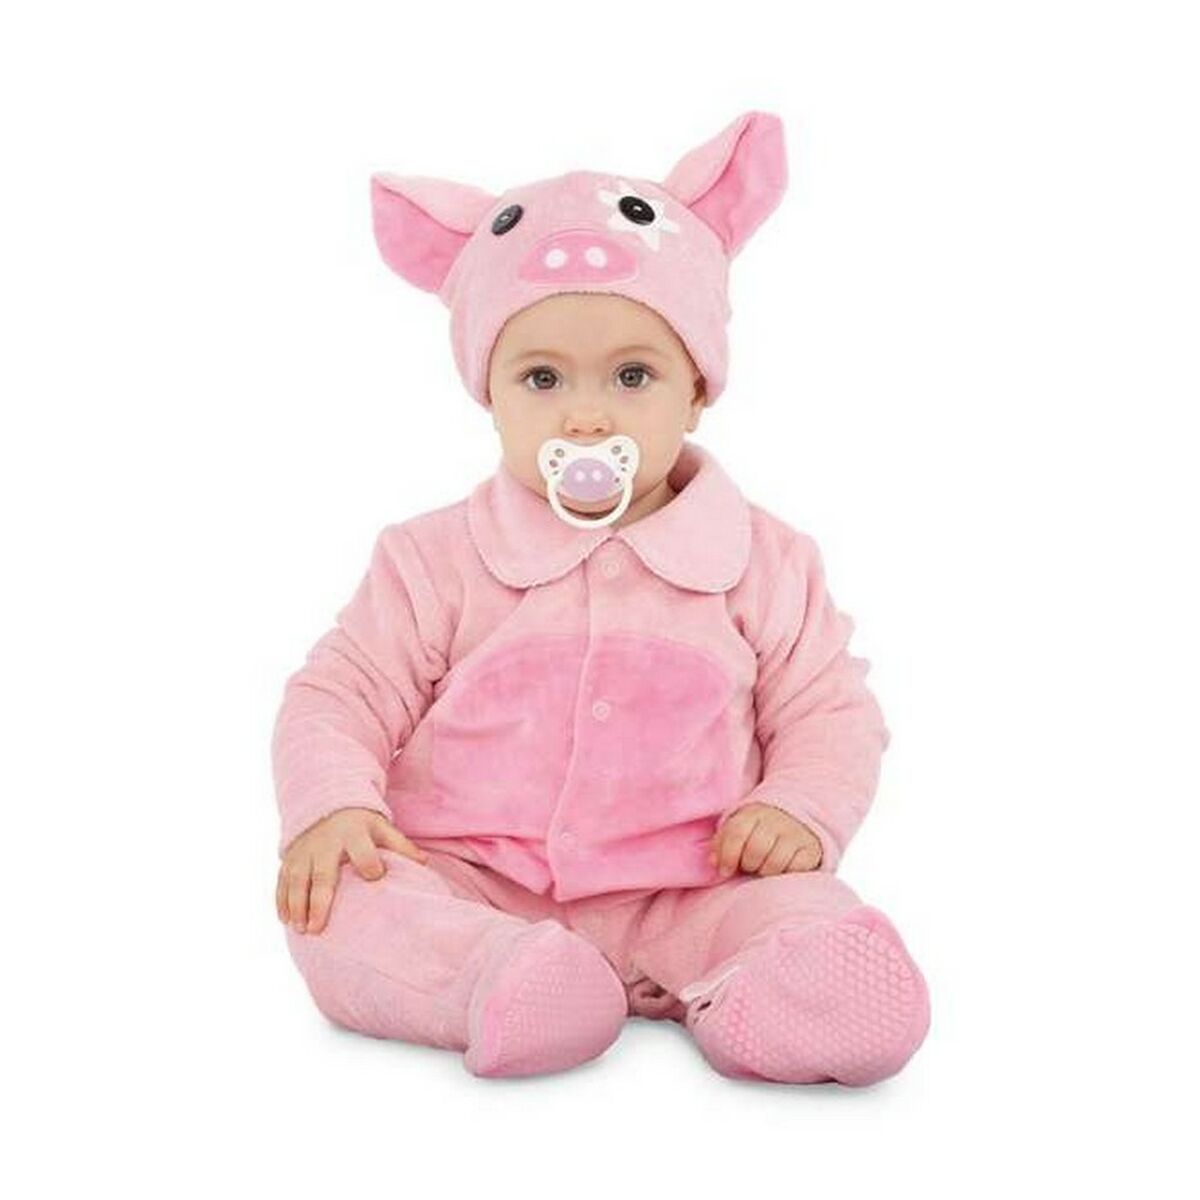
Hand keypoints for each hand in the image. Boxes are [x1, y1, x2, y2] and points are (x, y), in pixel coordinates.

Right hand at [276, 807, 427, 935]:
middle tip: (317, 928)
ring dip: (296, 905)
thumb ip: (400, 846)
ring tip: (301, 929)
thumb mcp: (382, 828)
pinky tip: (285, 920)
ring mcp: (304, 851)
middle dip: (318, 901)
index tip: (375, 878)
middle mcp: (325, 843)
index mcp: (353, 834)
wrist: (327, 805)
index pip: (362, 851)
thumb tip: (424, 863)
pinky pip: (282, 880)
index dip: (370, 863)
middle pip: (321, 875)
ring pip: (296, 880)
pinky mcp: (290, 857)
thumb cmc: (361, 825)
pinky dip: (281, 900)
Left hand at [709, 803, 822, 877]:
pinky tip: (781, 870)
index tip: (725, 871)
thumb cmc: (758, 831)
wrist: (796, 818)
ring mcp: (795, 834)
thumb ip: (722, 844)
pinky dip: (785, 874)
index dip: (728, 856)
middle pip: (755, 850)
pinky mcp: (811, 848)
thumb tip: (715, 863)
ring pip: (775, 862)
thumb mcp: (738, 830)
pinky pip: (795, 868)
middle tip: (749, 868)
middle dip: (748, 865)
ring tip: (764, 869)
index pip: (736, 833)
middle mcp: (775, 820)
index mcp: (752, 814)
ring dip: (765, 872)